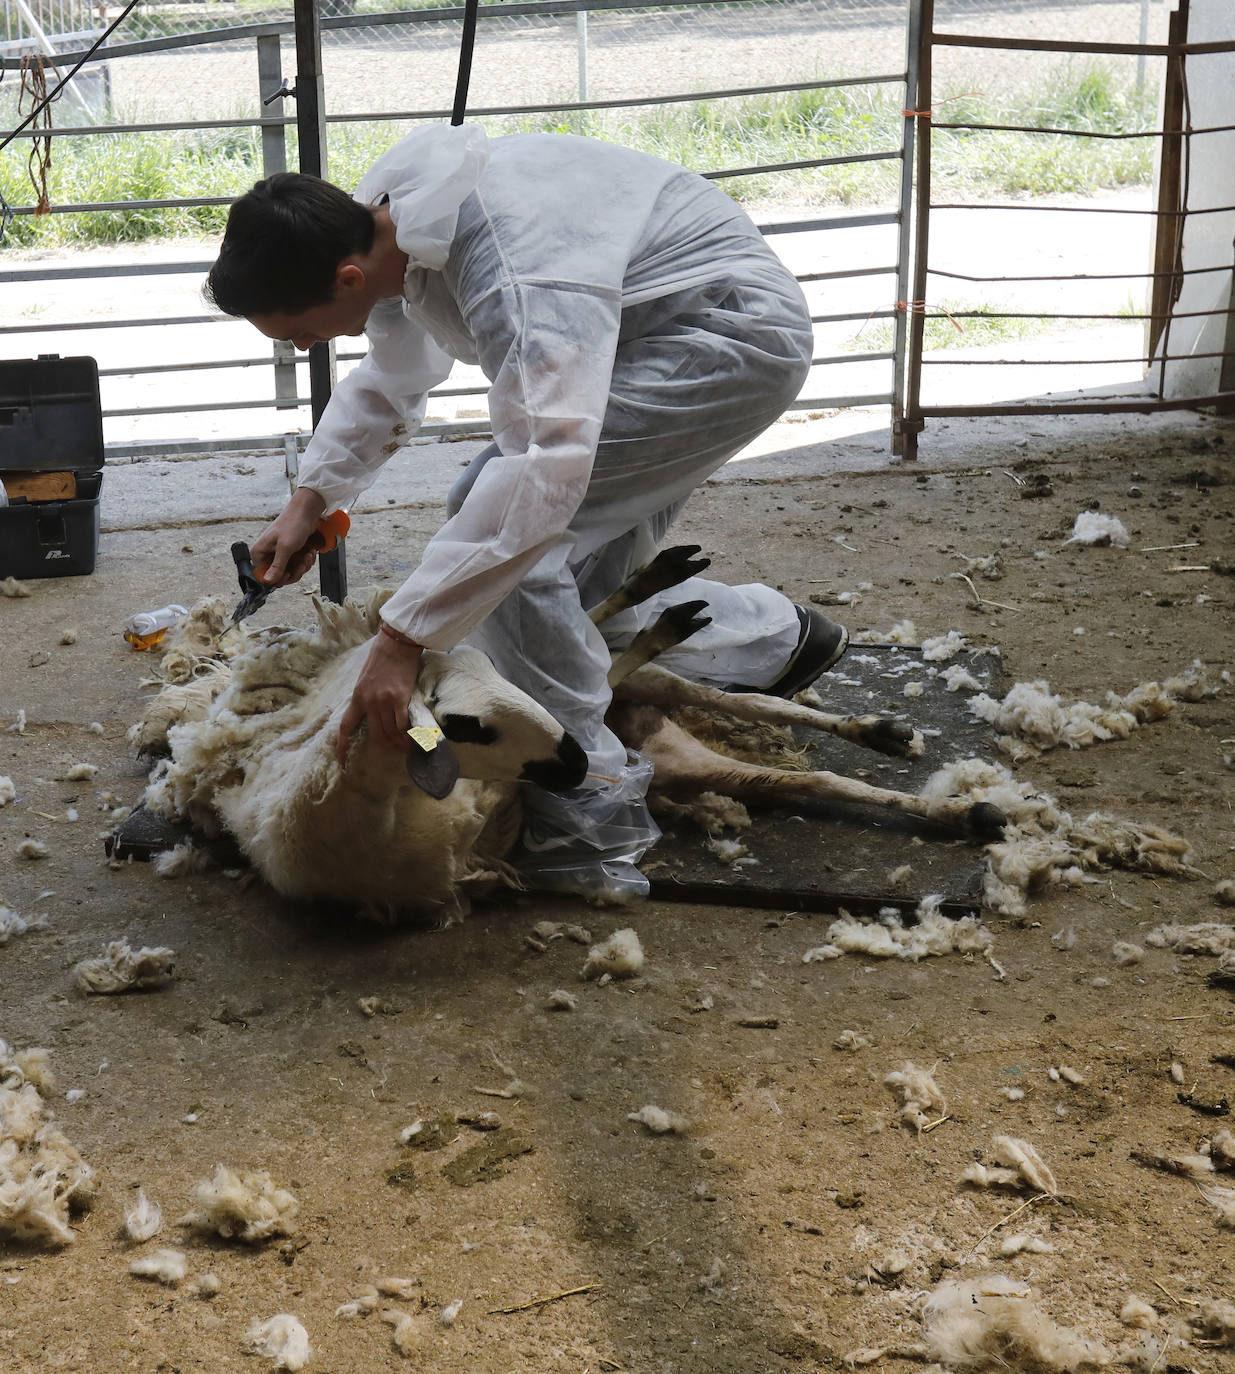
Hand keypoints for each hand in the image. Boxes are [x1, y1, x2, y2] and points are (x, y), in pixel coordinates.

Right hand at [250, 486, 327, 585]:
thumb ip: (277, 566)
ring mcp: (279, 555)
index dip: (279, 578)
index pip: (265, 577)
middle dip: (296, 570)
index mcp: (259, 553)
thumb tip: (268, 581)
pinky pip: (298, 565)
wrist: (306, 512)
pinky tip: (309, 551)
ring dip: (303, 565)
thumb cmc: (293, 524)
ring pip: (292, 572)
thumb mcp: (285, 547)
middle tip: (302, 561)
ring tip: (307, 553)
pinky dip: (306, 560)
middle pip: (281, 577)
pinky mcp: (290, 553)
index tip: (289, 572)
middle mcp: (267, 555)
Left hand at [337, 629, 423, 766]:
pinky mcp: (400, 698)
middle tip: (393, 749)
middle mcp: (369, 702)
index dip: (342, 745)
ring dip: (398, 742)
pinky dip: (407, 734)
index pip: (346, 726)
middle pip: (375, 733)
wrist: (395, 644)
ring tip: (405, 747)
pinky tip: (412, 739)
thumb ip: (366, 696)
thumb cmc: (381, 658)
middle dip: (385, 744)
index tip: (341, 759)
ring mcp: (384, 701)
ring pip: (390, 731)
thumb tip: (371, 711)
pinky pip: (402, 723)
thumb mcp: (365, 679)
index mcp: (357, 697)